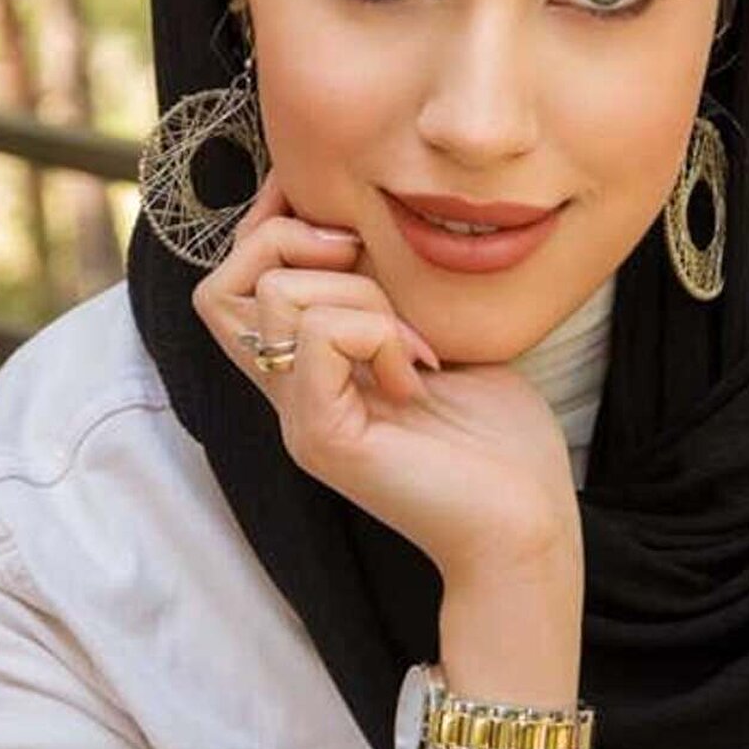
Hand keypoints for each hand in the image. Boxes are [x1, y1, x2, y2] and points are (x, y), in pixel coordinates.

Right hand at [192, 171, 583, 584]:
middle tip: (375, 278)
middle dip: (298, 243)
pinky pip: (318, 337)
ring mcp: (299, 419)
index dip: (273, 224)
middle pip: (223, 284)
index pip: (235, 280)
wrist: (526, 529)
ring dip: (362, 297)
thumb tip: (370, 226)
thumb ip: (396, 291)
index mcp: (310, 372)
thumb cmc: (500, 444)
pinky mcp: (323, 438)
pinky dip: (377, 333)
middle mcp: (288, 396)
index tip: (348, 220)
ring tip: (414, 348)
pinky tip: (417, 376)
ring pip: (275, 296)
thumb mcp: (444, 338)